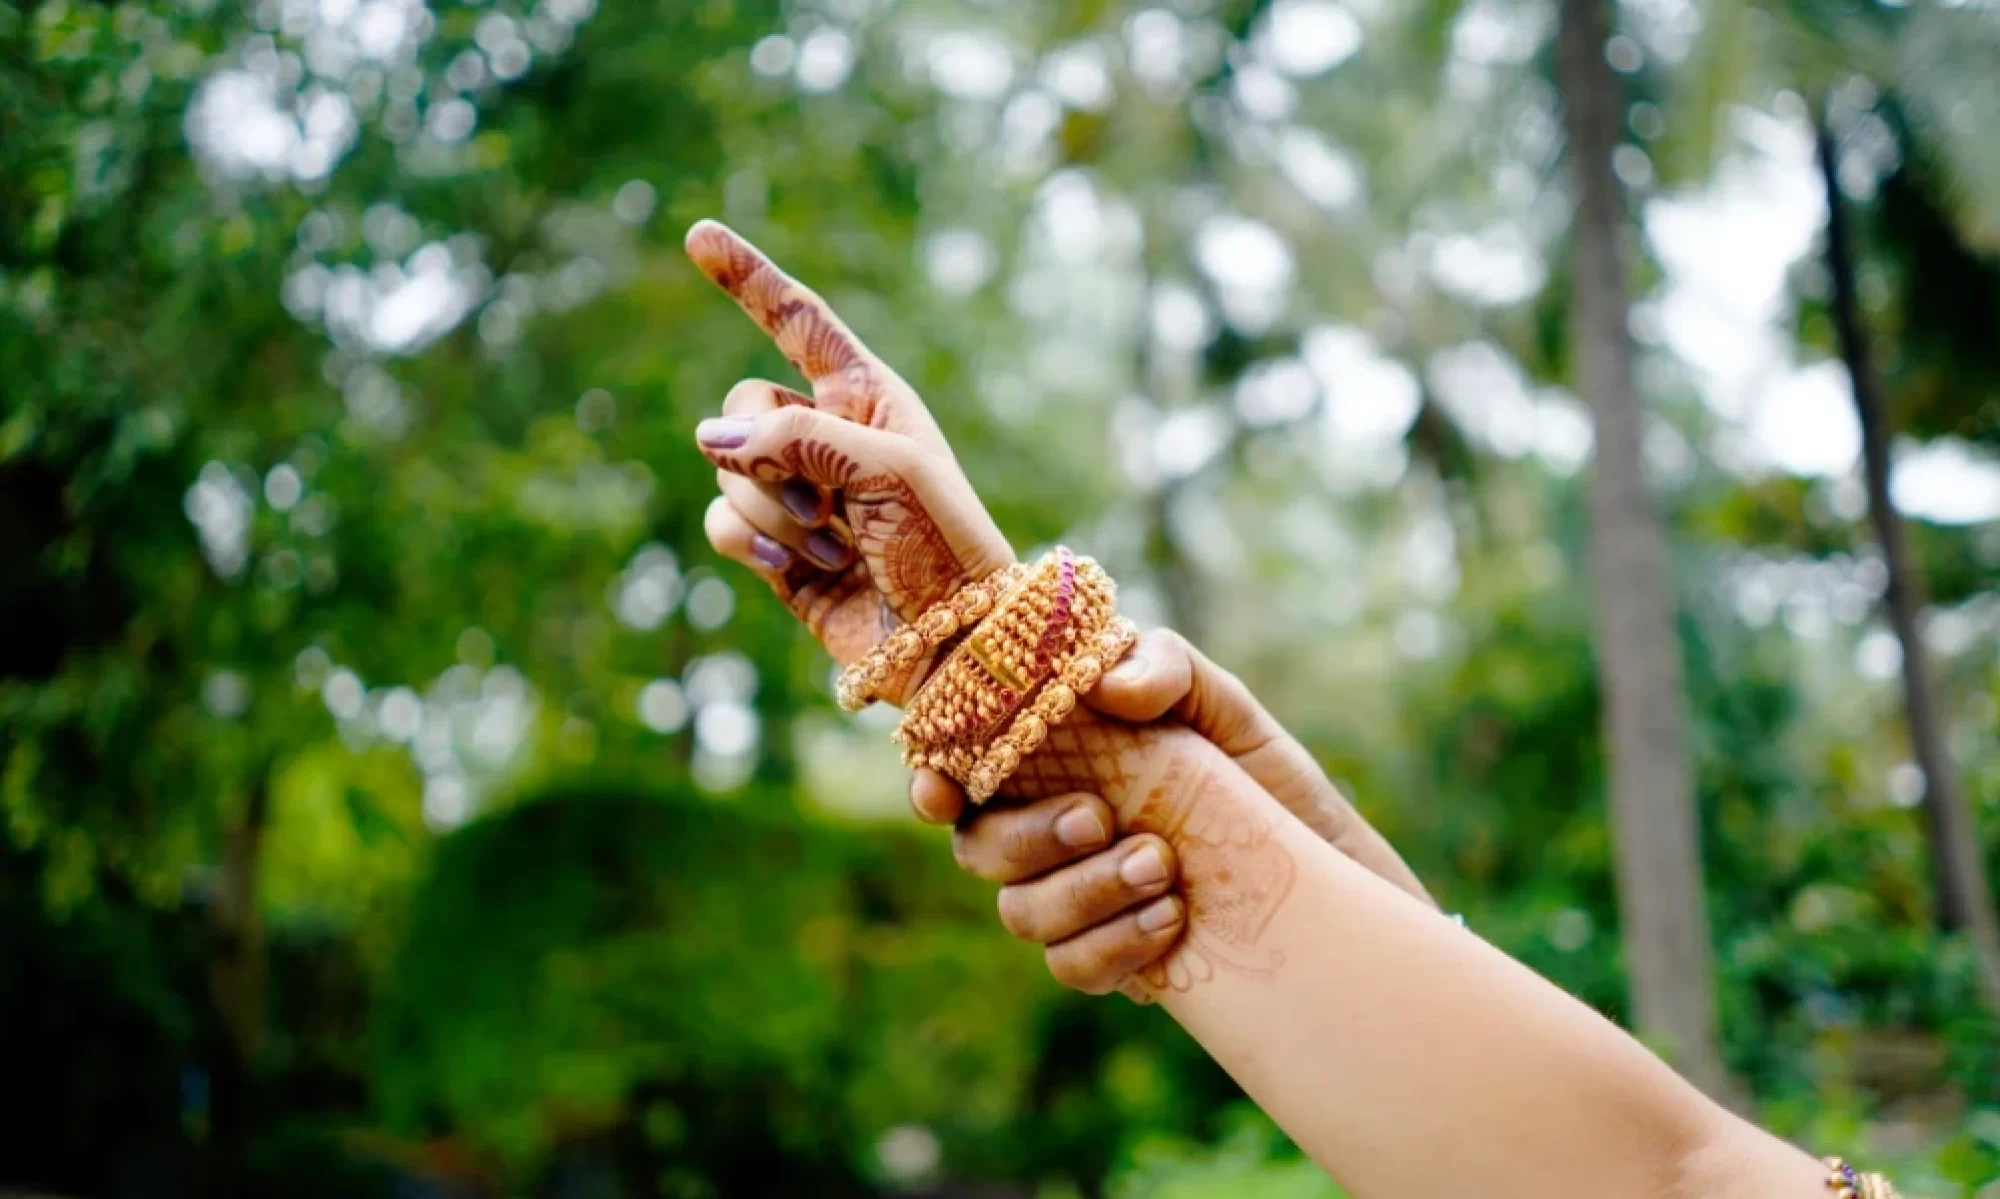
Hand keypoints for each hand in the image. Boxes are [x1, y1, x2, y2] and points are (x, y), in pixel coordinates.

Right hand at [687, 221, 1012, 695]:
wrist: (952, 641)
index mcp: (866, 397)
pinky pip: (723, 522)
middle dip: (767, 452)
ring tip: (835, 546)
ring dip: (774, 511)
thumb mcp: (888, 471)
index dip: (749, 280)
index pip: (797, 323)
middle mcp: (824, 436)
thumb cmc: (944, 546)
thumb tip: (711, 435)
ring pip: (728, 470)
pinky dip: (751, 544)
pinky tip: (794, 570)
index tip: (697, 236)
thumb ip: (799, 436)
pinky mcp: (775, 549)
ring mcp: (795, 493)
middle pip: (742, 404)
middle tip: (825, 501)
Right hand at [915, 627, 1434, 995]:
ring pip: (1020, 913)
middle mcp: (1048, 832)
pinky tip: (1171, 921)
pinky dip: (1114, 947)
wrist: (1333, 875)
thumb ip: (1164, 669)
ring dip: (1083, 893)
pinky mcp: (1111, 958)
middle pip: (976, 846)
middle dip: (1027, 838)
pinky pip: (1072, 966)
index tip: (940, 788)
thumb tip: (1103, 688)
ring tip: (1165, 870)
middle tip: (1099, 819)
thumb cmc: (1262, 781)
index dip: (930, 774)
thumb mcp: (1223, 705)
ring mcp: (1074, 900)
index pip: (960, 764)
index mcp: (1053, 761)